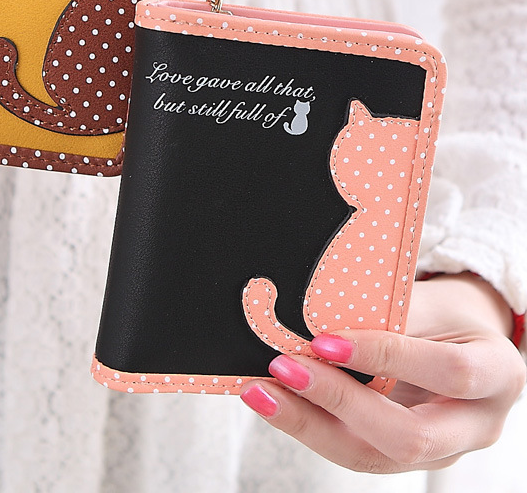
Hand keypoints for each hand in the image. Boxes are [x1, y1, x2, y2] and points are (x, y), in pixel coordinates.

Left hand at [240, 273, 525, 472]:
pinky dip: (309, 425)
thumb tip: (315, 313)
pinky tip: (273, 401)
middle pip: (409, 435)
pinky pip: (353, 450)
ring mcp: (439, 450)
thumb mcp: (430, 300)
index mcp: (496, 374)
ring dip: (308, 423)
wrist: (463, 338)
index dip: (386, 357)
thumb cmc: (445, 313)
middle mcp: (475, 426)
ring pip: (373, 456)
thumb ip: (387, 311)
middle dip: (339, 401)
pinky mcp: (400, 455)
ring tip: (260, 392)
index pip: (448, 372)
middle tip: (284, 367)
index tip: (325, 340)